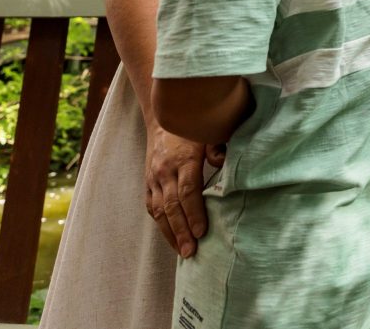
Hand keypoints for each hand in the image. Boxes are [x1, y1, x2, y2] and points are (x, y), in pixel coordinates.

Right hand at [144, 127, 223, 257]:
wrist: (163, 118)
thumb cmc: (192, 128)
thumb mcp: (207, 132)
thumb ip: (217, 148)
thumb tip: (222, 164)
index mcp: (183, 159)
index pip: (188, 191)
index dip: (194, 213)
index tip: (202, 232)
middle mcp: (165, 171)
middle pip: (172, 206)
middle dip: (181, 231)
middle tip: (191, 252)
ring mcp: (153, 178)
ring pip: (159, 210)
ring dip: (170, 233)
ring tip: (182, 252)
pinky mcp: (147, 183)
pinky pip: (152, 206)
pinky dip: (160, 224)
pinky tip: (170, 238)